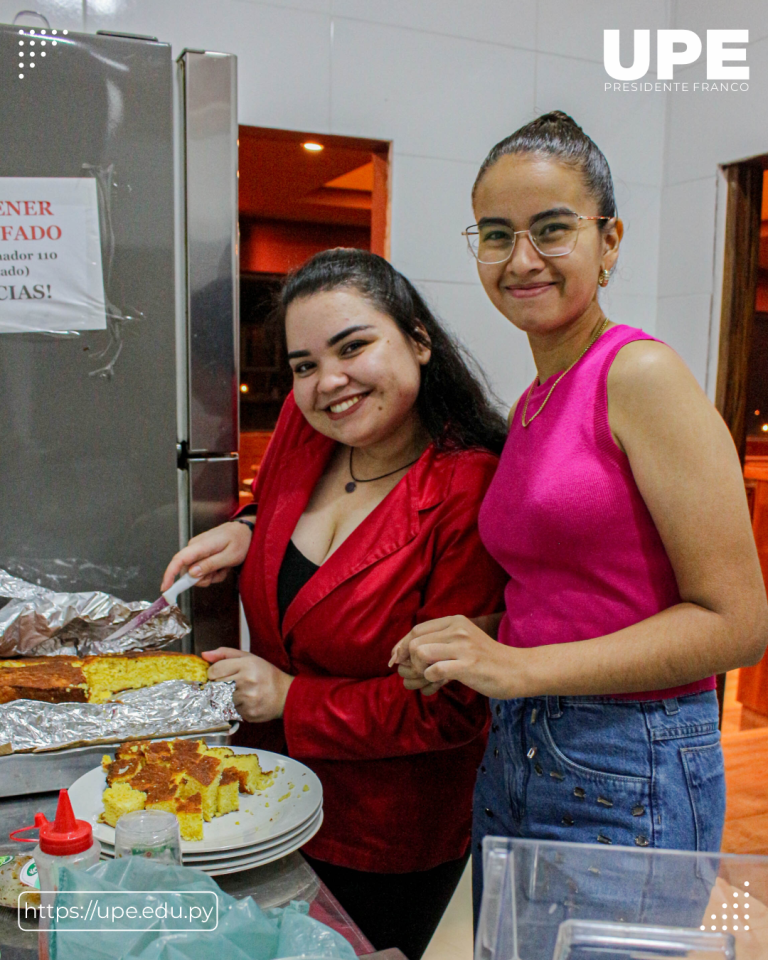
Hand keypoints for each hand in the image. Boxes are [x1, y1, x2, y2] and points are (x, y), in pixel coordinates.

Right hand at [161, 522, 252, 590]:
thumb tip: (192, 574)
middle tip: (219, 573)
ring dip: (211, 576)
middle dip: (203, 579)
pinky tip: (223, 566)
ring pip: (196, 573)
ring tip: (224, 568)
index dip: (169, 574)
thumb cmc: (240, 541)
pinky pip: (201, 569)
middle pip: (188, 572)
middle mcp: (194, 547)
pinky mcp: (200, 553)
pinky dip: (213, 572)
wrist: (245, 530)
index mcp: (200, 545)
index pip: (179, 560)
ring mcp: (197, 550)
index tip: (165, 588)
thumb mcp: (230, 556)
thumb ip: (210, 564)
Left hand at [203, 647, 293, 722]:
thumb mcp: (249, 658)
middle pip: (216, 685)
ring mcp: (248, 699)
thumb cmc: (266, 674)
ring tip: (239, 692)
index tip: (217, 674)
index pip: (215, 670)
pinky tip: (245, 702)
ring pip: (221, 700)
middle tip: (227, 684)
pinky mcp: (248, 713)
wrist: (285, 695)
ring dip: (225, 697)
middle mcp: (247, 682)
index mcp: (247, 665)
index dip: (212, 673)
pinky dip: (234, 707)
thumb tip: (204, 655)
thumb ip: (225, 654)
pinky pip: (230, 711)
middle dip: (217, 685)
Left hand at [391, 615, 518, 698]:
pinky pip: (435, 670)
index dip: (401, 646)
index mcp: (454, 621)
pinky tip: (440, 682)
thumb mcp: (463, 641)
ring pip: (420, 652)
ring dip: (418, 670)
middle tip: (413, 674)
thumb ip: (439, 642)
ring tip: (428, 678)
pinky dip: (431, 679)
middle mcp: (457, 629)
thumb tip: (405, 653)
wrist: (517, 670)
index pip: (416, 630)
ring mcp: (463, 646)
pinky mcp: (468, 664)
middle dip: (407, 660)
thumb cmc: (487, 660)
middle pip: (414, 641)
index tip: (395, 659)